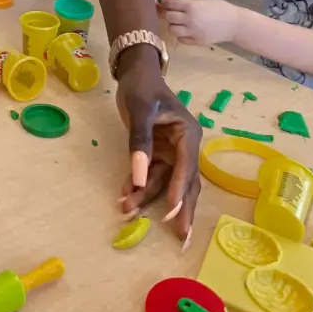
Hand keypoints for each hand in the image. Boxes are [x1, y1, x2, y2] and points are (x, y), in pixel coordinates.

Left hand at [116, 50, 200, 241]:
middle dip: (178, 209)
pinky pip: (149, 175)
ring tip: (126, 211)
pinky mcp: (157, 154)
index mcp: (188, 135)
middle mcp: (184, 147)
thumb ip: (140, 143)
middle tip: (179, 237)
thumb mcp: (140, 112)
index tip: (172, 212)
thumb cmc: (142, 88)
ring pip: (163, 182)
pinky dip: (136, 186)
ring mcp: (171, 152)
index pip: (186, 167)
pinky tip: (124, 196)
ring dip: (146, 197)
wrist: (135, 74)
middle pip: (184, 183)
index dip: (179, 191)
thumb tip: (137, 177)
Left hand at [161, 0, 241, 46]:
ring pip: (172, 29)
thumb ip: (187, 1)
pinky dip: (181, 35)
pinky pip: (181, 39)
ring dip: (173, 25)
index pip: (170, 4)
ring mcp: (193, 32)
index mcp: (192, 6)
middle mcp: (190, 19)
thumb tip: (171, 2)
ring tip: (180, 23)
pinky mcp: (196, 42)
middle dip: (169, 14)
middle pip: (168, 17)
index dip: (166, 3)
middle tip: (173, 13)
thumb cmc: (219, 7)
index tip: (165, 3)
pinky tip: (187, 31)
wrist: (234, 23)